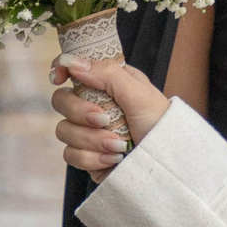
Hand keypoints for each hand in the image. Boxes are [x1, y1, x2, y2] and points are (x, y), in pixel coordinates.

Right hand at [50, 56, 171, 172]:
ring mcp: (89, 131)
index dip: (61, 69)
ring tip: (119, 145)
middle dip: (79, 112)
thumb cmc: (160, 125)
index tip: (60, 77)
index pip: (74, 70)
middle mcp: (94, 104)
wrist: (167, 164)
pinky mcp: (87, 156)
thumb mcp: (139, 94)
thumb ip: (107, 74)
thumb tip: (72, 62)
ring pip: (64, 130)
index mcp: (108, 83)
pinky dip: (93, 158)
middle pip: (61, 100)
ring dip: (92, 140)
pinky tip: (114, 159)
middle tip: (104, 119)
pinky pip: (71, 155)